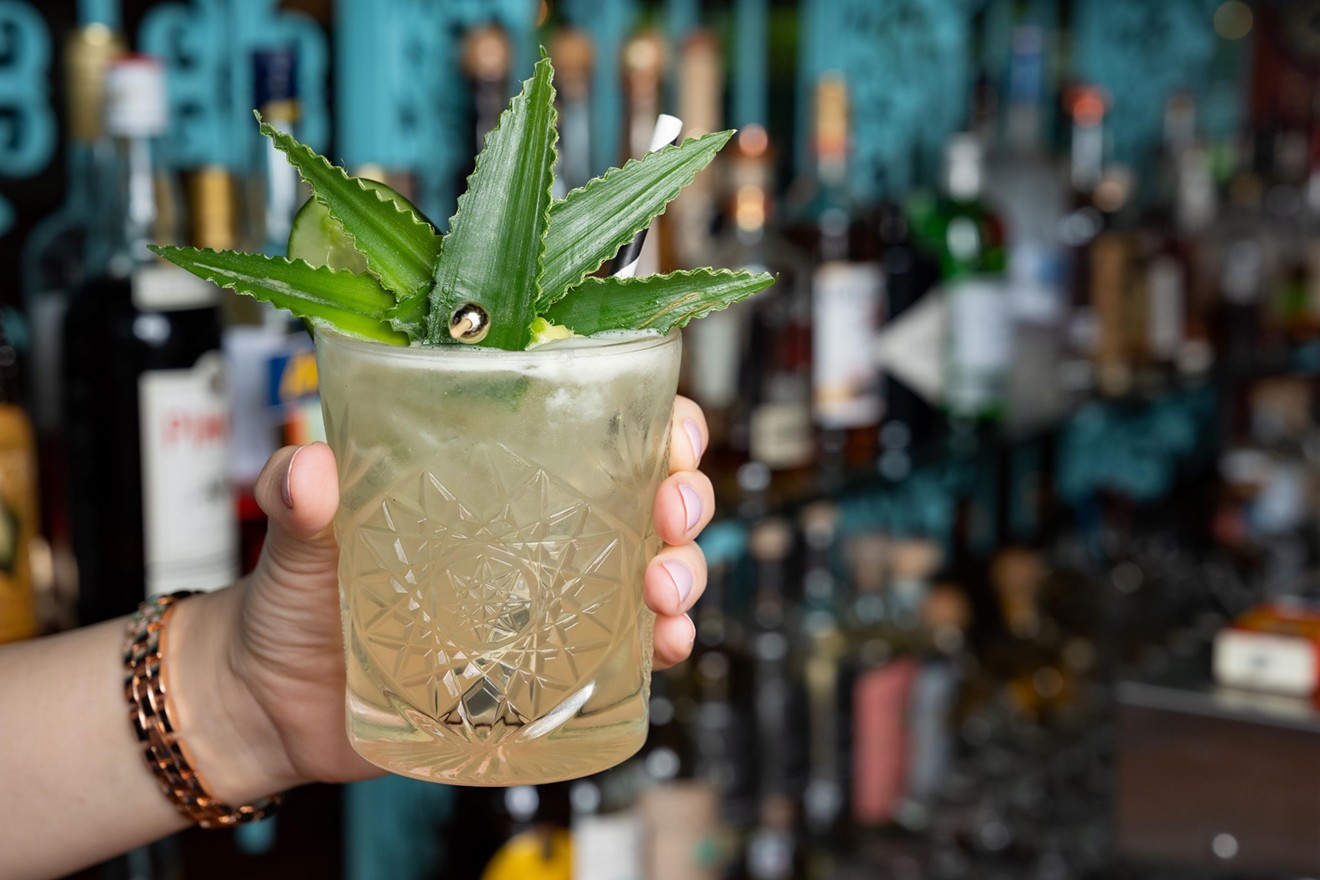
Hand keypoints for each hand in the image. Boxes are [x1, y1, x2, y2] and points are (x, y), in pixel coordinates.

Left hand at [183, 397, 713, 796]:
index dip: (654, 420)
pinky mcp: (550, 664)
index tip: (669, 434)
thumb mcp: (297, 540)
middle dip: (685, 493)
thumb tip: (312, 468)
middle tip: (668, 516)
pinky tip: (667, 645)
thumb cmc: (294, 603)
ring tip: (663, 593)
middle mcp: (539, 528)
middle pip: (648, 490)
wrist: (277, 708)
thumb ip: (297, 499)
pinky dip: (664, 644)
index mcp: (494, 476)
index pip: (595, 424)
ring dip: (685, 570)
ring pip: (656, 564)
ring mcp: (552, 597)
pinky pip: (629, 649)